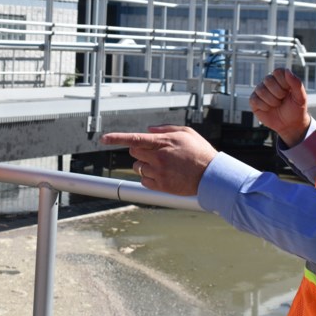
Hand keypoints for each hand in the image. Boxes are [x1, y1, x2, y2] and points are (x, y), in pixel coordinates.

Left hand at [101, 125, 216, 194]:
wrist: (211, 175)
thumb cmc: (200, 152)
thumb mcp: (186, 133)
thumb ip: (165, 129)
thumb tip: (148, 130)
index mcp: (163, 143)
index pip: (134, 139)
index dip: (117, 138)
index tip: (104, 138)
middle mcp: (158, 158)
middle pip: (134, 152)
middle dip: (140, 151)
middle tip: (155, 152)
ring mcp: (158, 172)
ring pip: (138, 167)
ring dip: (145, 165)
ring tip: (163, 165)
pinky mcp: (160, 186)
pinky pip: (144, 180)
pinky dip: (149, 177)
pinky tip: (163, 174)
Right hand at [248, 68, 310, 146]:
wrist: (290, 125)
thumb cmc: (296, 109)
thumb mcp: (301, 97)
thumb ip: (296, 83)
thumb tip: (287, 71)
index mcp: (281, 78)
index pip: (277, 72)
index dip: (283, 82)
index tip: (288, 91)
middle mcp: (269, 83)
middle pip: (268, 79)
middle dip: (278, 93)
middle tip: (282, 100)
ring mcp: (261, 91)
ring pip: (260, 90)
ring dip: (271, 101)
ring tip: (277, 105)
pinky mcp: (254, 101)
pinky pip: (254, 99)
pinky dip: (263, 106)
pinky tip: (268, 109)